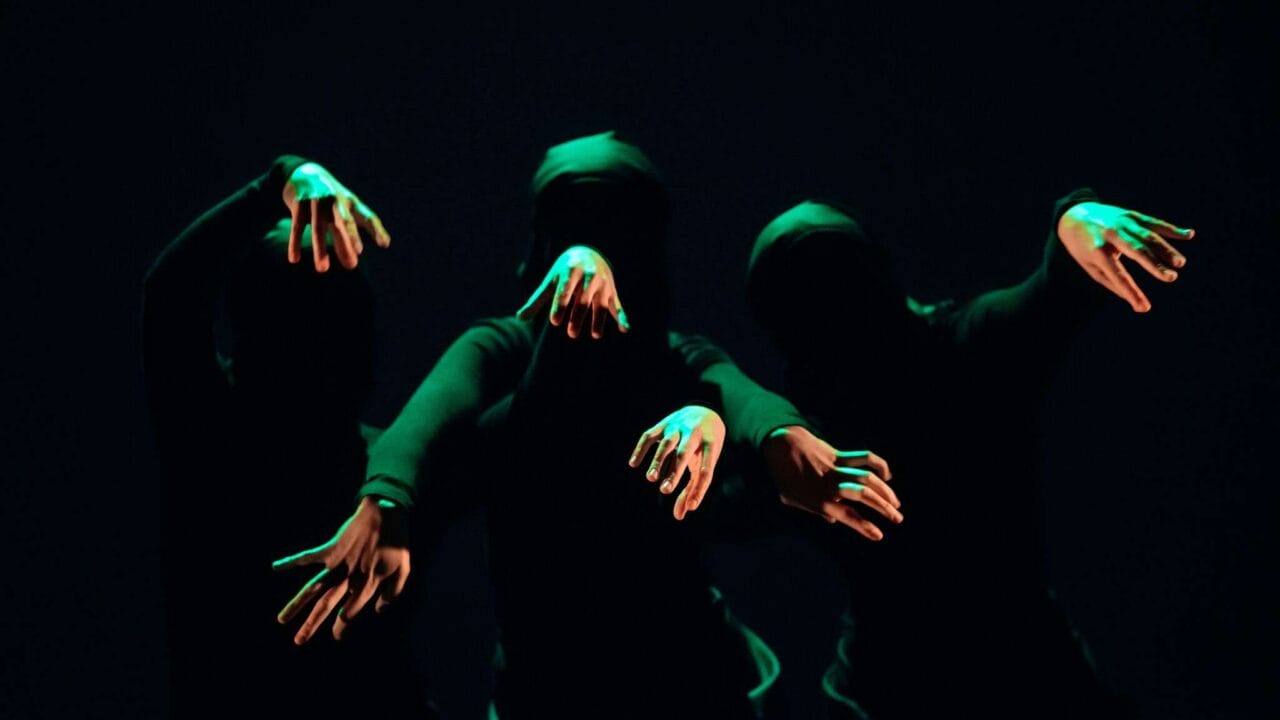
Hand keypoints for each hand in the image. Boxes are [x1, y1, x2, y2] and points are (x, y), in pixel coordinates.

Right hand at [272, 496, 409, 643]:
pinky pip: (309, 556)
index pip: (351, 611)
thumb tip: (379, 610)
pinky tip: (275, 566)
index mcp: (368, 583)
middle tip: (299, 641)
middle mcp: (349, 576)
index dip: (342, 625)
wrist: (386, 512)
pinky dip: (292, 561)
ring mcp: (338, 562)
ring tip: (281, 620)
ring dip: (297, 604)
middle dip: (312, 624)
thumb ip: (394, 593)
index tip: (336, 635)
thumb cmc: (397, 542)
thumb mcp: (404, 569)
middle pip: (327, 604)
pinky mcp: (331, 548)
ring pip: (314, 587)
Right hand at [282, 162, 390, 271]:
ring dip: (320, 249)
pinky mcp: (298, 203)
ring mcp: (316, 200)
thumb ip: (349, 234)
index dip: (376, 229)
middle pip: (343, 221)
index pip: (367, 216)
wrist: (303, 173)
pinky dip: (295, 242)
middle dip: (348, 240)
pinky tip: (294, 259)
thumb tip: (356, 258)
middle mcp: (335, 200)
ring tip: (323, 269)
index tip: (384, 244)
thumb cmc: (329, 200)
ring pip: (319, 227)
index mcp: (350, 202)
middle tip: (352, 263)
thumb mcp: (342, 211)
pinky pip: (297, 225)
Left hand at [516, 246, 629, 338]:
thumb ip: (537, 300)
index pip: (565, 290)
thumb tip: (519, 318)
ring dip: (599, 319)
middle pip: (584, 299)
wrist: (589, 253)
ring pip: (601, 304)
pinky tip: (625, 329)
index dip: (560, 305)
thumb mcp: (551, 282)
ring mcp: (602, 284)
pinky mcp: (612, 292)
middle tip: (571, 334)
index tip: (555, 322)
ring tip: (595, 335)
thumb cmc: (565, 272)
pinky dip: (622, 317)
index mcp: (571, 271)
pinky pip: (617, 305)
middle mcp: (589, 276)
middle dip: (578, 316)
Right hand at [628, 405, 724, 519]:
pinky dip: (641, 449)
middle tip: (665, 491)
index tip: (691, 507)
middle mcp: (695, 434)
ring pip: (667, 443)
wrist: (704, 412)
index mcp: (711, 446)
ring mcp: (678, 427)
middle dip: (675, 472)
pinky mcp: (664, 424)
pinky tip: (633, 464)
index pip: (707, 469)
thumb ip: (693, 490)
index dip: (699, 489)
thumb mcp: (704, 465)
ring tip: (650, 478)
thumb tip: (679, 515)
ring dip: (657, 461)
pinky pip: (650, 436)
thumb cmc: (705, 447)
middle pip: (684, 453)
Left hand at [762, 426, 900, 540]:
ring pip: (867, 477)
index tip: (879, 535)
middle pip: (863, 495)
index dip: (864, 527)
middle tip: (897, 518)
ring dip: (885, 490)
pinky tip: (887, 476)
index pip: (847, 516)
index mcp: (818, 499)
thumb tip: (834, 520)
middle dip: (883, 507)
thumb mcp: (791, 499)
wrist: (780, 443)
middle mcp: (830, 484)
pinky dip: (878, 465)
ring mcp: (836, 468)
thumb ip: (814, 511)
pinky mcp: (839, 455)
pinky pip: (864, 458)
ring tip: (896, 504)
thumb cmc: (782, 475)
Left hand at [1057, 202, 1193, 311]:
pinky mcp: (1132, 215)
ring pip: (1148, 236)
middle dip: (1154, 265)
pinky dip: (1171, 229)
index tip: (1144, 308)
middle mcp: (1111, 235)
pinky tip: (1189, 235)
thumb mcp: (1090, 267)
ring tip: (1180, 263)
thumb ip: (1112, 282)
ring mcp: (1122, 222)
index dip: (1131, 292)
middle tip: (1171, 278)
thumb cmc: (1083, 248)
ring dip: (1166, 249)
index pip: (1117, 274)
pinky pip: (1154, 222)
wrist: (1074, 215)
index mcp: (1097, 251)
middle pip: (1136, 251)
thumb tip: (1135, 302)